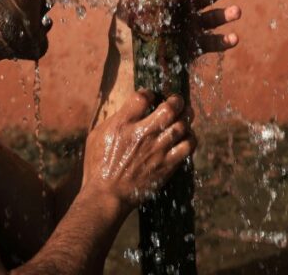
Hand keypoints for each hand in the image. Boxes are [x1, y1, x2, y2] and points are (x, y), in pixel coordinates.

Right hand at [83, 90, 194, 208]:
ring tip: (186, 114)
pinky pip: (188, 147)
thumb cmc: (98, 166)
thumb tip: (127, 110)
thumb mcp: (96, 136)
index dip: (148, 93)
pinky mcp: (167, 165)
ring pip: (182, 126)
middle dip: (175, 100)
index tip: (149, 96)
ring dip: (186, 117)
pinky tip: (187, 137)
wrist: (107, 195)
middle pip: (169, 108)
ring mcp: (157, 150)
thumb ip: (114, 121)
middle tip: (176, 100)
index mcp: (122, 124)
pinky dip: (190, 139)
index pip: (142, 98)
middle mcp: (142, 134)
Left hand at [116, 0, 241, 59]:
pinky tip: (234, 38)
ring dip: (227, 14)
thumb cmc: (125, 32)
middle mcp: (184, 9)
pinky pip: (212, 43)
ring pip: (214, 17)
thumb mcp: (127, 9)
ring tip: (237, 11)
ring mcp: (192, 27)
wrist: (130, 63)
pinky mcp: (195, 47)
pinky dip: (225, 41)